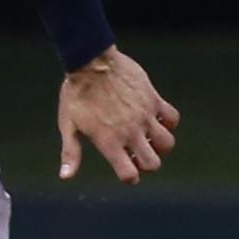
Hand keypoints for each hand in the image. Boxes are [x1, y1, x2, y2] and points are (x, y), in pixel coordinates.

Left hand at [57, 46, 179, 184]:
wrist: (91, 61)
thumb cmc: (76, 94)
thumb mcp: (68, 124)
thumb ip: (70, 153)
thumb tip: (66, 177)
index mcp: (109, 142)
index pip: (129, 174)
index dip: (129, 177)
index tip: (126, 169)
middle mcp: (130, 132)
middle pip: (153, 164)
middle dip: (147, 165)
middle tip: (137, 154)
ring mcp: (144, 116)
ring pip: (167, 143)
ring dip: (160, 146)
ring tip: (149, 138)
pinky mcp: (153, 99)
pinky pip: (172, 117)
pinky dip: (168, 122)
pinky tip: (156, 118)